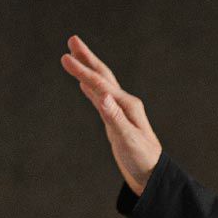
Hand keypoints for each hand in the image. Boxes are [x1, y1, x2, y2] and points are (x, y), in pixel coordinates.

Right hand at [60, 34, 161, 196]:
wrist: (153, 177)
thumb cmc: (144, 160)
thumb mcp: (128, 140)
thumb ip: (115, 118)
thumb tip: (102, 96)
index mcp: (128, 106)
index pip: (100, 84)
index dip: (82, 71)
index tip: (64, 57)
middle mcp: (125, 105)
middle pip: (103, 76)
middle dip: (87, 59)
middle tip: (72, 40)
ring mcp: (121, 112)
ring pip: (101, 85)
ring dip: (88, 70)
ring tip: (74, 55)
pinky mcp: (116, 122)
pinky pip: (101, 100)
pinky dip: (92, 90)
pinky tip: (85, 85)